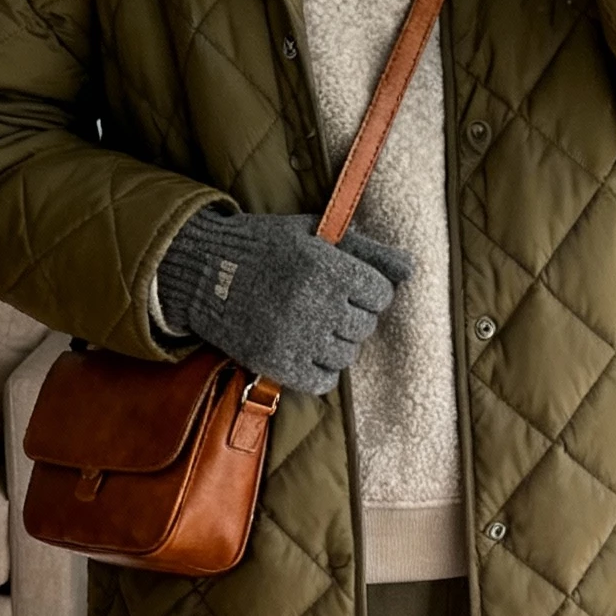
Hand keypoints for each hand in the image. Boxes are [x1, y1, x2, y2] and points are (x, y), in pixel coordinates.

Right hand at [154, 209, 413, 396]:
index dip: (367, 291)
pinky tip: (304, 350)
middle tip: (323, 304)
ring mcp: (296, 338)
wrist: (204, 271)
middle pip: (365, 326)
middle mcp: (314, 304)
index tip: (347, 286)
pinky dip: (319, 370)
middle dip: (350, 316)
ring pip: (346, 355)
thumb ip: (366, 250)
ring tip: (309, 325)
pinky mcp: (277, 364)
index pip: (380, 294)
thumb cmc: (265, 248)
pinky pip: (323, 381)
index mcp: (326, 267)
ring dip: (334, 343)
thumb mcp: (314, 234)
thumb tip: (412, 269)